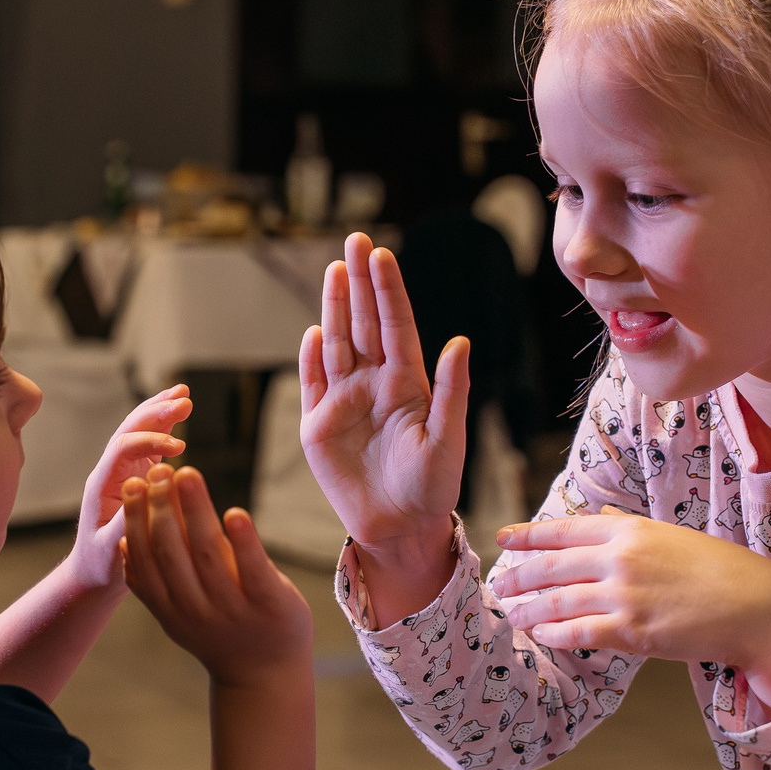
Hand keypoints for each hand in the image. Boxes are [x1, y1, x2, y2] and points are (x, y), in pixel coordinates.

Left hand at [62, 386, 192, 589]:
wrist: (93, 572)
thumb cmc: (101, 565)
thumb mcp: (111, 552)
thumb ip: (124, 525)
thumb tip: (143, 498)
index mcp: (102, 485)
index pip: (123, 449)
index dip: (150, 442)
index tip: (181, 447)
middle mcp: (110, 471)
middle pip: (130, 431)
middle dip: (156, 412)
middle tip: (184, 398)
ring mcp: (123, 471)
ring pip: (139, 432)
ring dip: (160, 411)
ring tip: (184, 394)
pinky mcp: (137, 476)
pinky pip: (150, 444)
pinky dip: (165, 427)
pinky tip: (180, 413)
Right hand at [122, 465, 310, 689]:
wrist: (265, 677)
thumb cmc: (220, 632)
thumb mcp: (179, 610)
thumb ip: (158, 577)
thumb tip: (126, 533)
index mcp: (168, 608)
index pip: (144, 560)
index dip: (136, 520)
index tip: (133, 483)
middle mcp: (195, 609)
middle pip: (171, 551)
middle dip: (160, 507)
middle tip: (158, 469)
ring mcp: (233, 608)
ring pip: (207, 553)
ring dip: (195, 510)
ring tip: (187, 473)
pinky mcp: (270, 604)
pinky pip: (253, 568)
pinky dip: (243, 540)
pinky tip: (235, 512)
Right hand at [298, 233, 468, 561]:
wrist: (399, 529)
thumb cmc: (432, 489)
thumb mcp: (448, 441)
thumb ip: (452, 392)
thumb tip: (460, 342)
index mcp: (407, 384)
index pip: (396, 326)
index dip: (388, 291)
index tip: (382, 255)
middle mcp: (374, 385)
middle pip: (364, 324)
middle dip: (359, 283)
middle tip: (355, 240)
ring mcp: (343, 403)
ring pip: (337, 344)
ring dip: (335, 308)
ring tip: (335, 270)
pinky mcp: (317, 427)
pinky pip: (313, 383)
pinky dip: (311, 358)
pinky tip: (314, 330)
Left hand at [487, 511, 770, 715]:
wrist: (756, 607)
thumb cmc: (719, 570)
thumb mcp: (672, 537)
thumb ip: (631, 529)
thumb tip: (604, 519)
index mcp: (630, 531)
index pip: (564, 529)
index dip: (528, 535)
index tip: (504, 539)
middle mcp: (621, 558)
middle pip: (551, 567)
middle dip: (519, 577)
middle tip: (501, 585)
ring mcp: (625, 595)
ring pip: (558, 603)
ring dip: (529, 610)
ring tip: (514, 616)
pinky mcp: (633, 631)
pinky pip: (579, 633)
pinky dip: (555, 635)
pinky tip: (543, 636)